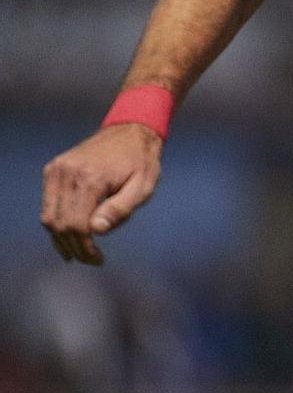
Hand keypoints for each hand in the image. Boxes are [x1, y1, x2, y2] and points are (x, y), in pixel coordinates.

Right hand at [40, 123, 162, 264]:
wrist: (130, 131)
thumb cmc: (141, 162)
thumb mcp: (143, 187)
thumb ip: (121, 209)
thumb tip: (96, 231)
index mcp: (90, 178)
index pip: (77, 224)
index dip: (84, 248)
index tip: (98, 260)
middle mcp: (67, 173)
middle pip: (59, 224)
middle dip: (73, 247)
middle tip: (90, 260)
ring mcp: (56, 170)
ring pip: (49, 216)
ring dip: (61, 239)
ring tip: (79, 252)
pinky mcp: (53, 169)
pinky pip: (49, 204)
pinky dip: (58, 222)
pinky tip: (72, 235)